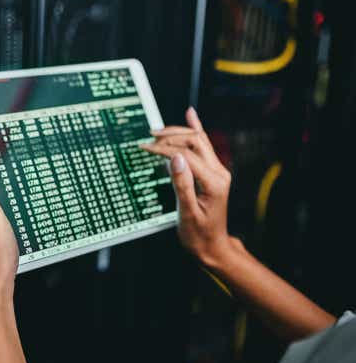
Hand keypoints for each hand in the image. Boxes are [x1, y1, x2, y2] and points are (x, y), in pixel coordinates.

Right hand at [140, 107, 233, 266]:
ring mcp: (217, 171)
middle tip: (149, 137)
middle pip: (195, 141)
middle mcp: (219, 172)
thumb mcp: (186, 213)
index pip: (186, 154)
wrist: (212, 247)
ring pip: (198, 141)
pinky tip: (191, 115)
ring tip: (157, 132)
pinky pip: (204, 146)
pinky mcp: (212, 173)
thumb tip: (174, 158)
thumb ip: (182, 184)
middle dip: (171, 136)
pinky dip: (196, 129)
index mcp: (213, 182)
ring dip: (178, 133)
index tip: (144, 148)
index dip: (164, 148)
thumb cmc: (198, 235)